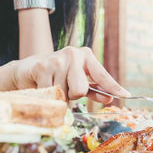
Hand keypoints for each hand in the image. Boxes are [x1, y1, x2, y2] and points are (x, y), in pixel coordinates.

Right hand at [9, 46, 129, 102]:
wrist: (26, 70)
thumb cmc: (57, 76)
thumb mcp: (78, 81)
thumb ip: (95, 90)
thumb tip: (110, 98)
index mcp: (85, 56)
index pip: (102, 75)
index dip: (114, 87)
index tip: (126, 95)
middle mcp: (73, 54)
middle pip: (81, 90)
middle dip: (73, 95)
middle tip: (64, 87)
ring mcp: (56, 59)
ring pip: (65, 94)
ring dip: (58, 96)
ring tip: (52, 85)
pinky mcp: (41, 67)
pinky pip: (50, 93)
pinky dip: (46, 95)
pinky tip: (42, 85)